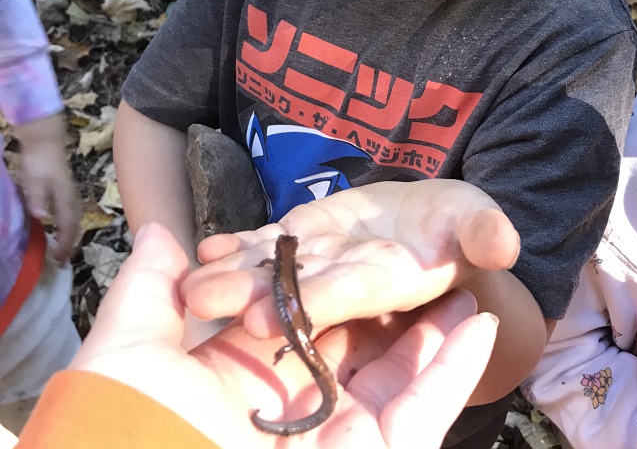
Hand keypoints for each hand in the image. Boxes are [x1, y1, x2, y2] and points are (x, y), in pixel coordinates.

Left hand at [14, 112, 79, 262]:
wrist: (45, 142)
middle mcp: (72, 198)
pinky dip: (68, 224)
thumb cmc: (39, 161)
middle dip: (70, 243)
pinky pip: (71, 212)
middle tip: (63, 259)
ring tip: (64, 247)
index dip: (64, 244)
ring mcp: (71, 193)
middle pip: (75, 225)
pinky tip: (61, 225)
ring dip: (71, 234)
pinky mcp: (66, 189)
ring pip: (75, 218)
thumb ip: (37, 198)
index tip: (59, 260)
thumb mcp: (34, 180)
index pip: (68, 226)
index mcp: (65, 198)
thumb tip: (41, 216)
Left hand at [73, 221, 498, 448]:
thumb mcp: (132, 350)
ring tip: (469, 282)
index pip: (302, 318)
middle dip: (396, 304)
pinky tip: (482, 323)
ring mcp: (343, 435)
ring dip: (439, 330)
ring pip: (405, 373)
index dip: (335, 282)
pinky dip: (459, 368)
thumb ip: (153, 289)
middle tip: (428, 260)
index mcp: (248, 380)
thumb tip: (164, 231)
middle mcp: (299, 408)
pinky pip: (429, 408)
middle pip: (362, 343)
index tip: (360, 244)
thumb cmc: (136, 426)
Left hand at [182, 178, 519, 337]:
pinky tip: (209, 245)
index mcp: (391, 287)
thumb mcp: (479, 223)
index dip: (310, 304)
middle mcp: (350, 285)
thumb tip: (502, 245)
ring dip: (234, 276)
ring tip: (191, 278)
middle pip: (297, 295)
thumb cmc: (464, 226)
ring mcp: (323, 264)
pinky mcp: (305, 240)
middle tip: (203, 299)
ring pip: (274, 275)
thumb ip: (483, 233)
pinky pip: (269, 247)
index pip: (348, 299)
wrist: (438, 222)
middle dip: (253, 297)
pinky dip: (240, 246)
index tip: (261, 312)